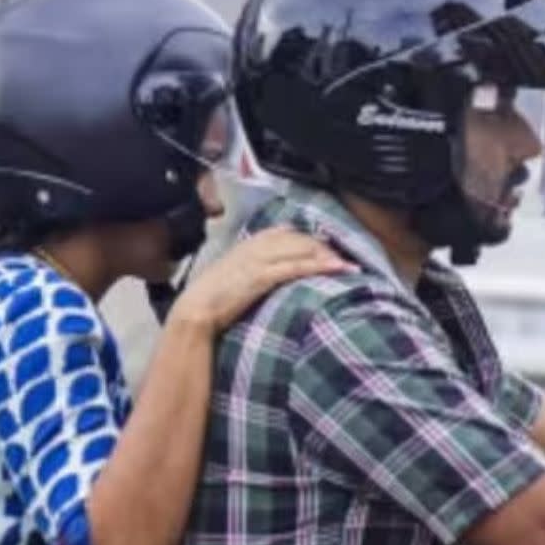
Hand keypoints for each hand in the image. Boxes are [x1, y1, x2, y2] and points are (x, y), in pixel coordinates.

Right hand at [171, 226, 354, 331]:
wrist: (195, 311)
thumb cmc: (213, 298)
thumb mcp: (235, 274)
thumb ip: (254, 267)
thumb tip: (275, 271)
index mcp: (249, 243)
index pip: (287, 233)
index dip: (310, 240)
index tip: (327, 248)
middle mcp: (255, 245)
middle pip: (299, 239)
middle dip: (325, 247)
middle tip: (345, 258)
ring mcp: (258, 259)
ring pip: (302, 249)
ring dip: (328, 255)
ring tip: (349, 265)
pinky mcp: (262, 276)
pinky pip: (297, 266)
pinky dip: (319, 265)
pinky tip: (337, 268)